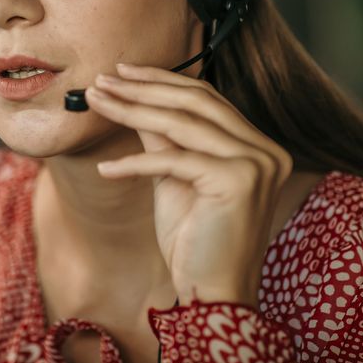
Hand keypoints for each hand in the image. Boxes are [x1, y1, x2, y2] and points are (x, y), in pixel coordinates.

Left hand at [85, 63, 292, 306]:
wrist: (210, 291)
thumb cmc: (193, 238)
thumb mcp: (173, 176)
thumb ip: (161, 136)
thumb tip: (132, 97)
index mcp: (258, 145)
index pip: (205, 98)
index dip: (162, 81)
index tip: (121, 72)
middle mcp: (266, 149)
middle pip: (195, 102)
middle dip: (143, 87)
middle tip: (103, 79)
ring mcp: (256, 163)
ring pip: (181, 123)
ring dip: (131, 109)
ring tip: (97, 102)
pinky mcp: (235, 180)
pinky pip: (172, 160)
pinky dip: (134, 163)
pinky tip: (105, 168)